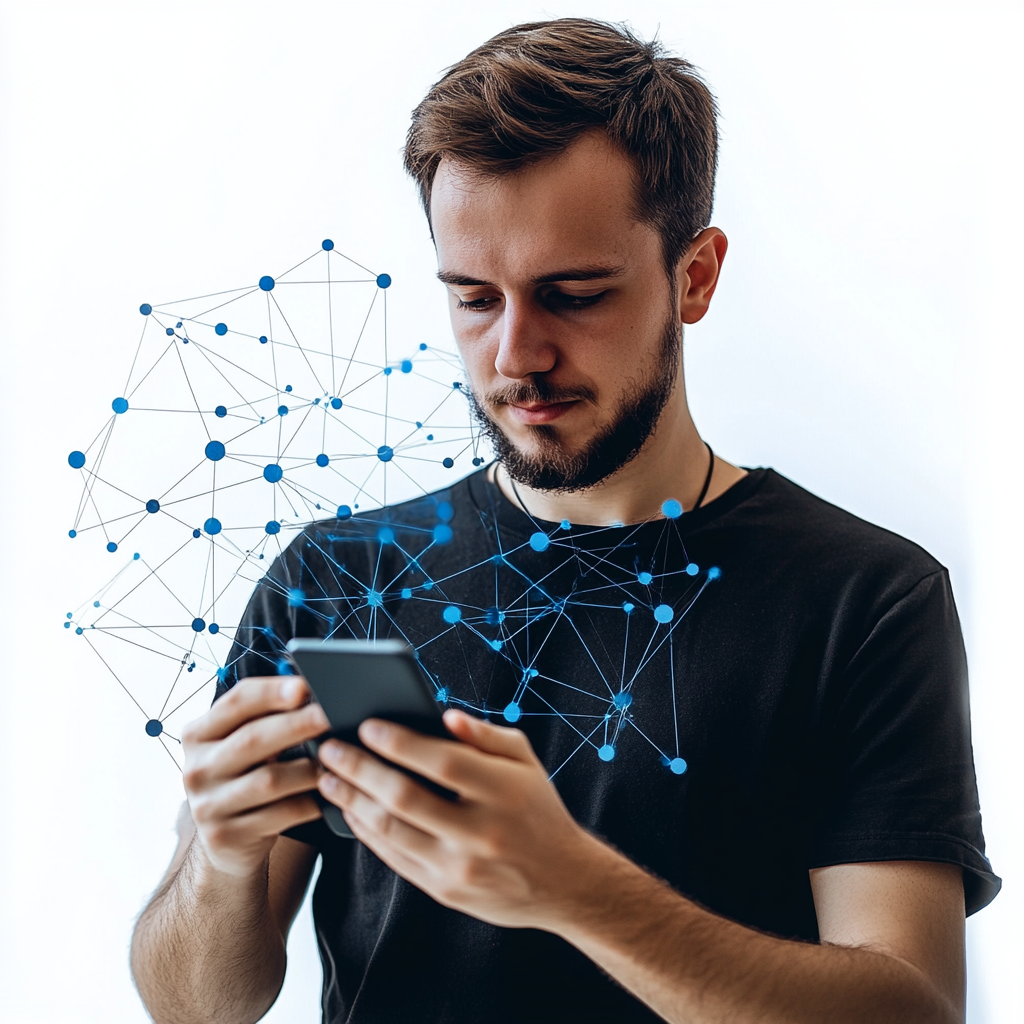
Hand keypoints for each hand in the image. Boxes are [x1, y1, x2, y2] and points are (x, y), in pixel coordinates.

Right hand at [181, 675, 329, 877]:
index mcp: (198, 734)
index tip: (303, 687)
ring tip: (334, 759)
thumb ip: (263, 718)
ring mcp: (207, 806)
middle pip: (253, 738)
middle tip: (329, 716)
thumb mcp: (240, 745)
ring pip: (269, 780)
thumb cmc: (244, 776)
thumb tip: (308, 691)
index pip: (236, 702)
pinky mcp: (226, 836)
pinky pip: (280, 814)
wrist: (226, 839)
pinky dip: (309, 802)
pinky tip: (326, 793)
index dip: (272, 692)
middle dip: (297, 724)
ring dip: (308, 767)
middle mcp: (196, 768)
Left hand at [315, 709, 609, 929]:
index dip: (400, 742)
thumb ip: (485, 735)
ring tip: (329, 776)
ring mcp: (460, 867)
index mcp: (504, 792)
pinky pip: (394, 858)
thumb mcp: (525, 761)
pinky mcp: (445, 892)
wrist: (563, 882)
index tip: (367, 724)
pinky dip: (366, 832)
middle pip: (406, 797)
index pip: (442, 762)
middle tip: (331, 747)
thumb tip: (444, 715)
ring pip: (391, 830)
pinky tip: (350, 809)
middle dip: (360, 769)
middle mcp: (481, 832)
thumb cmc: (538, 809)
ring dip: (352, 801)